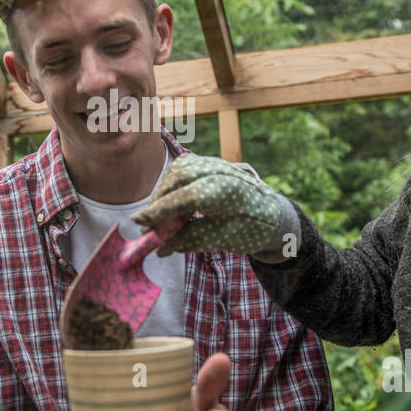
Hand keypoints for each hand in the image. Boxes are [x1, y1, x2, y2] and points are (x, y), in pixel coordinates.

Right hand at [132, 154, 280, 255]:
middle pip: (179, 179)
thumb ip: (190, 241)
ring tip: (161, 219)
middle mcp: (222, 170)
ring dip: (162, 194)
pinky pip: (180, 168)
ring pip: (177, 171)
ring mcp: (214, 162)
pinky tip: (171, 203)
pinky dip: (170, 185)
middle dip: (158, 203)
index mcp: (230, 190)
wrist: (270, 211)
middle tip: (149, 228)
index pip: (189, 196)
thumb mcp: (222, 238)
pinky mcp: (207, 162)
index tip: (140, 223)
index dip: (161, 210)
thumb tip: (160, 248)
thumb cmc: (250, 228)